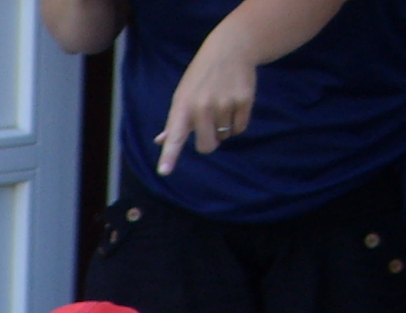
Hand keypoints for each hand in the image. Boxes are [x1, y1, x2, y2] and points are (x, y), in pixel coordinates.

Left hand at [156, 22, 259, 173]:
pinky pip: (240, 128)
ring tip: (222, 101)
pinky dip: (238, 122)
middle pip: (207, 147)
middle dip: (210, 141)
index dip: (169, 155)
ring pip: (225, 136)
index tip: (163, 171)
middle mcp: (201, 107)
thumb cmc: (201, 76)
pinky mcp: (243, 101)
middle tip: (209, 124)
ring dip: (224, 126)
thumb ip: (174, 121)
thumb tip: (161, 141)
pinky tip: (234, 102)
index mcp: (182, 107)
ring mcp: (223, 104)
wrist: (230, 48)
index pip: (174, 136)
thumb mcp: (183, 94)